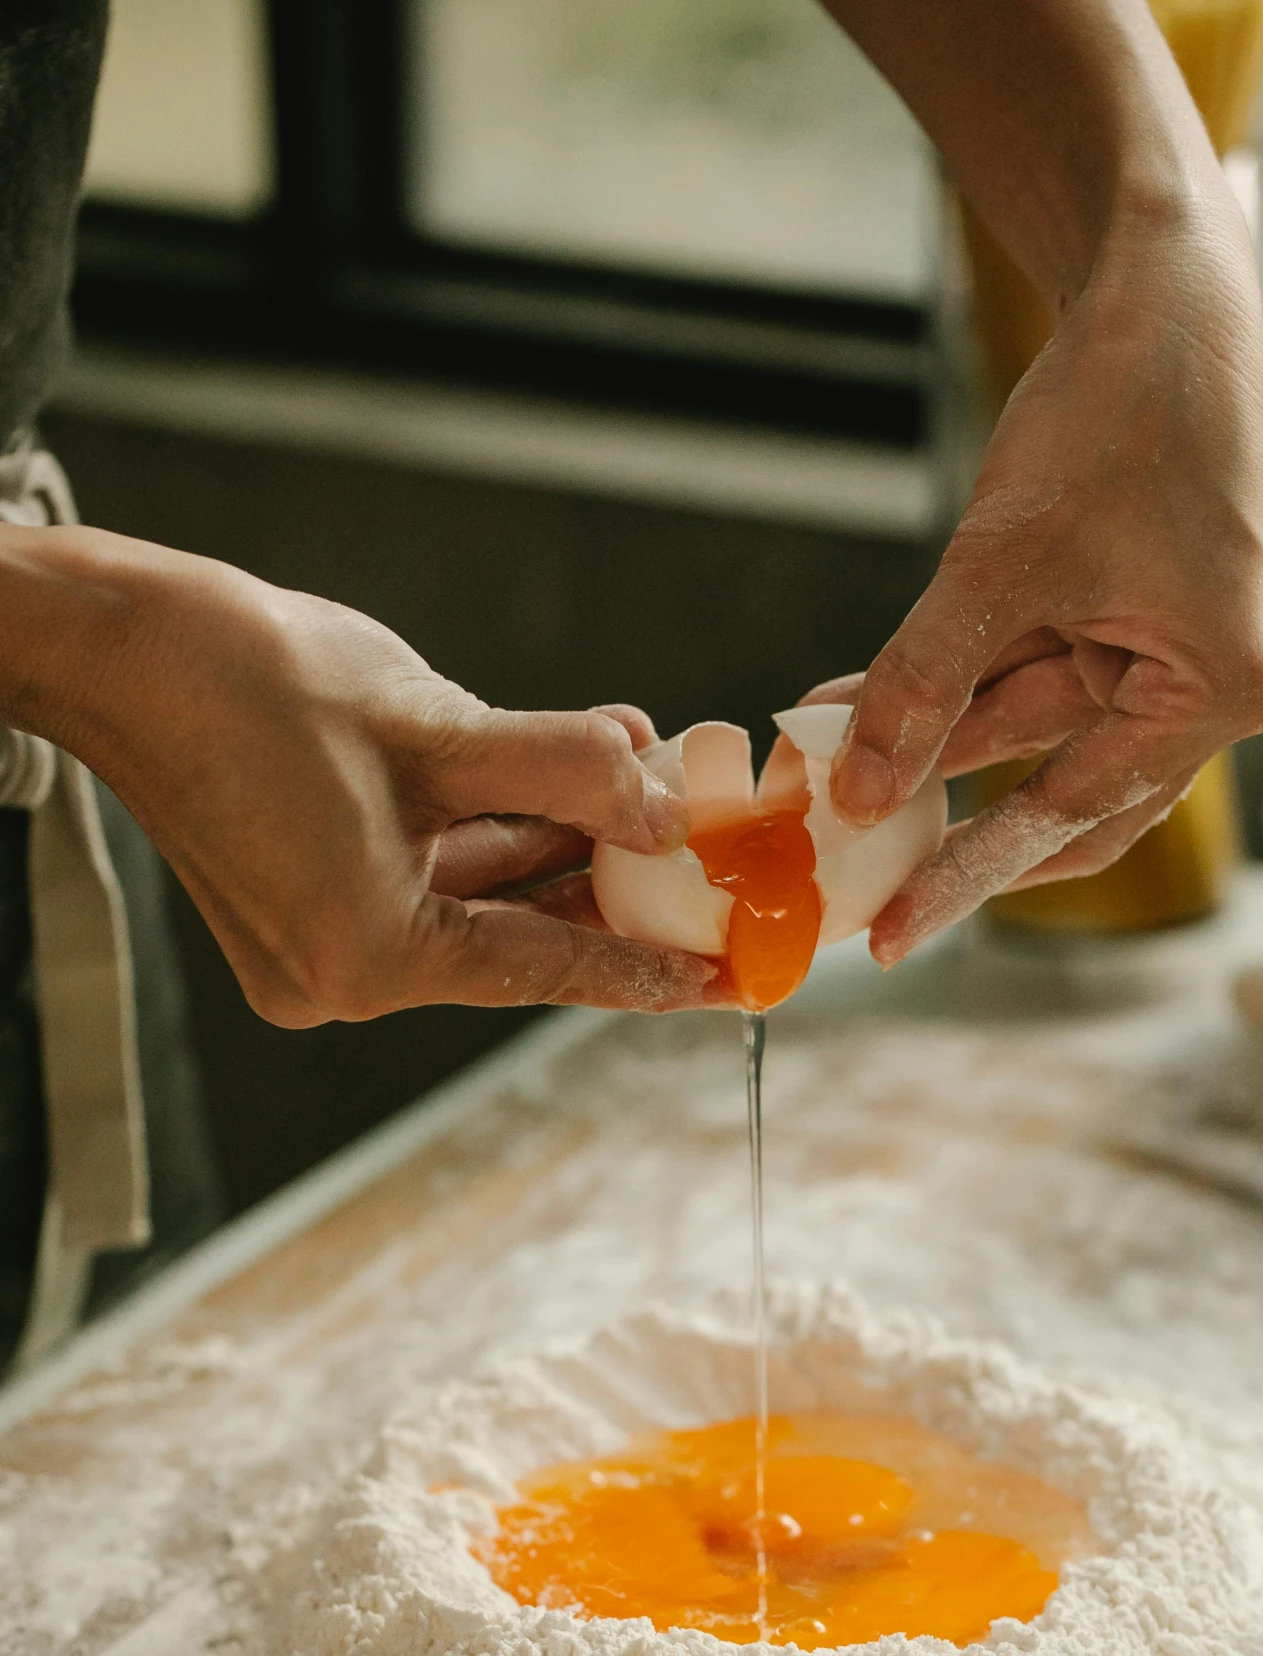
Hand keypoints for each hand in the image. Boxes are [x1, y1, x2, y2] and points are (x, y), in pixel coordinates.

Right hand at [0, 523, 726, 1022]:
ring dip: (561, 844)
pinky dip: (498, 828)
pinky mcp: (305, 894)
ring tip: (661, 799)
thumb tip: (661, 806)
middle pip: (514, 936)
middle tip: (715, 878)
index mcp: (368, 957)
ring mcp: (317, 939)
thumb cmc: (245, 679)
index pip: (541, 970)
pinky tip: (578, 776)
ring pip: (477, 896)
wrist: (114, 643)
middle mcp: (341, 973)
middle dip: (613, 889)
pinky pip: (429, 870)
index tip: (724, 981)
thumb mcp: (434, 728)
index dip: (644, 969)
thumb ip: (562, 773)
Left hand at [819, 2, 1262, 965]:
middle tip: (858, 894)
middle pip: (1061, 801)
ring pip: (1031, 739)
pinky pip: (1027, 682)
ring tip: (827, 770)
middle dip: (952, 828)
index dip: (968, 874)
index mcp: (1220, 692)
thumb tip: (852, 792)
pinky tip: (859, 706)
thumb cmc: (1115, 407)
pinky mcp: (1129, 621)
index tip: (891, 934)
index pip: (1070, 815)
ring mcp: (1170, 658)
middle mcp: (1210, 692)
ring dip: (933, 750)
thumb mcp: (1002, 559)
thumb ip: (924, 683)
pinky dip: (952, 692)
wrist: (1162, 285)